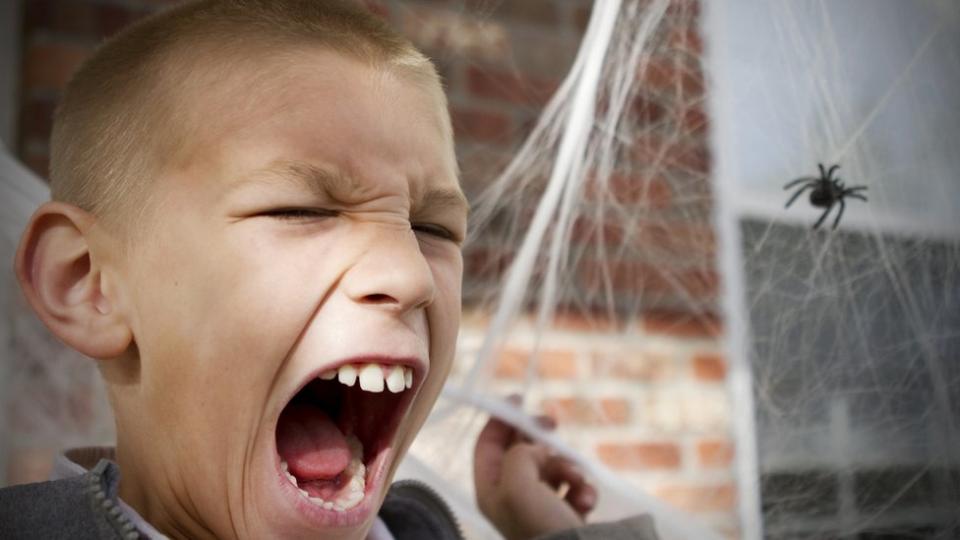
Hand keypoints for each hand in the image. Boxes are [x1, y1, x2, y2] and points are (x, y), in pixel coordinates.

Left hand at [473, 401, 596, 539]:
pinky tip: (586, 499)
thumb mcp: (518, 482)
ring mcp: (539, 505)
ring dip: (568, 466)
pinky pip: (574, 486)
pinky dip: (582, 487)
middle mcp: (511, 495)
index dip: (500, 418)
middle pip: (521, 450)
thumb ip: (518, 453)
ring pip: (553, 465)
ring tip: (576, 480)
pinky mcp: (565, 514)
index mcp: (490, 488)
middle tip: (553, 424)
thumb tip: (535, 448)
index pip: (487, 443)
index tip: (520, 399)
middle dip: (540, 438)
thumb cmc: (539, 524)